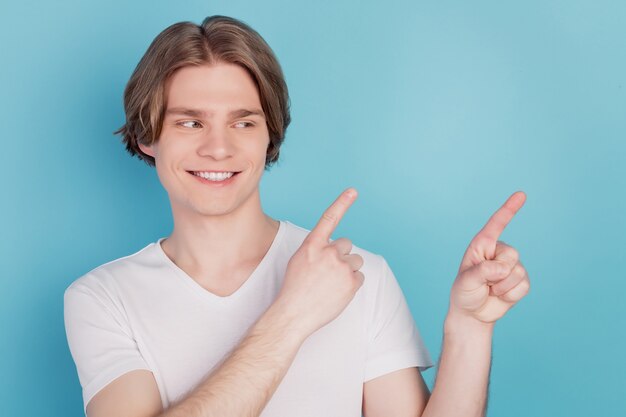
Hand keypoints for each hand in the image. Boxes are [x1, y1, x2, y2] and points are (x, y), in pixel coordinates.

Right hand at [274, 188, 364, 336]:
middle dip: (341, 256)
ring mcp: (341, 266)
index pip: (329, 218)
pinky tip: (337, 292)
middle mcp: (328, 252)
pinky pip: (359, 277)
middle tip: (328, 272)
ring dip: (348, 270)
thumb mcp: (299, 260)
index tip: (353, 191)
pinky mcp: (352, 281)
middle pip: (346, 245)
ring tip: (332, 284)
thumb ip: (316, 249)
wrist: (295, 313)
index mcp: (312, 245)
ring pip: (355, 261)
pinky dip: (352, 284)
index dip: (342, 203)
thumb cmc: (295, 288)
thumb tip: (333, 248)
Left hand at [448, 191, 529, 324]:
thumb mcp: (466, 281)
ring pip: (517, 272)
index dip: (509, 209)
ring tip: (490, 290)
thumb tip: (503, 267)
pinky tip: (500, 296)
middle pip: (511, 254)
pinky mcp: (520, 280)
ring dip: (502, 287)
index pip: (496, 224)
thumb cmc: (464, 292)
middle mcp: (498, 252)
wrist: (472, 313)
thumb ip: (483, 271)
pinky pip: (523, 286)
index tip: (521, 194)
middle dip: (498, 273)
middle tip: (484, 283)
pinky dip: (510, 295)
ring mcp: (510, 266)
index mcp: (482, 245)